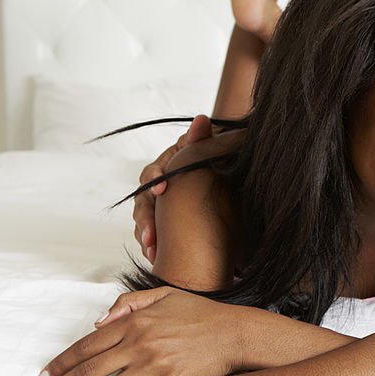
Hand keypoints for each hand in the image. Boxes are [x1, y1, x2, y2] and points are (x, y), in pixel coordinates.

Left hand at [24, 287, 257, 375]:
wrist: (235, 332)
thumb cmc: (200, 313)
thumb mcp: (164, 295)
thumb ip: (128, 303)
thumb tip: (97, 323)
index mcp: (134, 322)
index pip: (86, 345)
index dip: (61, 364)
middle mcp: (139, 344)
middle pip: (87, 372)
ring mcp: (154, 367)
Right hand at [134, 115, 212, 261]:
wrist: (231, 185)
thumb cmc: (219, 165)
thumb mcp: (210, 155)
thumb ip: (203, 140)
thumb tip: (202, 118)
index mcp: (169, 166)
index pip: (154, 172)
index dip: (157, 178)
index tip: (163, 189)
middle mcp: (160, 184)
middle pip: (143, 200)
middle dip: (146, 219)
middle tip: (152, 236)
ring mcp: (160, 205)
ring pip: (144, 219)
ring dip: (146, 234)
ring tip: (153, 251)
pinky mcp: (164, 223)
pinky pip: (150, 234)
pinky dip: (152, 245)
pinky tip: (156, 257)